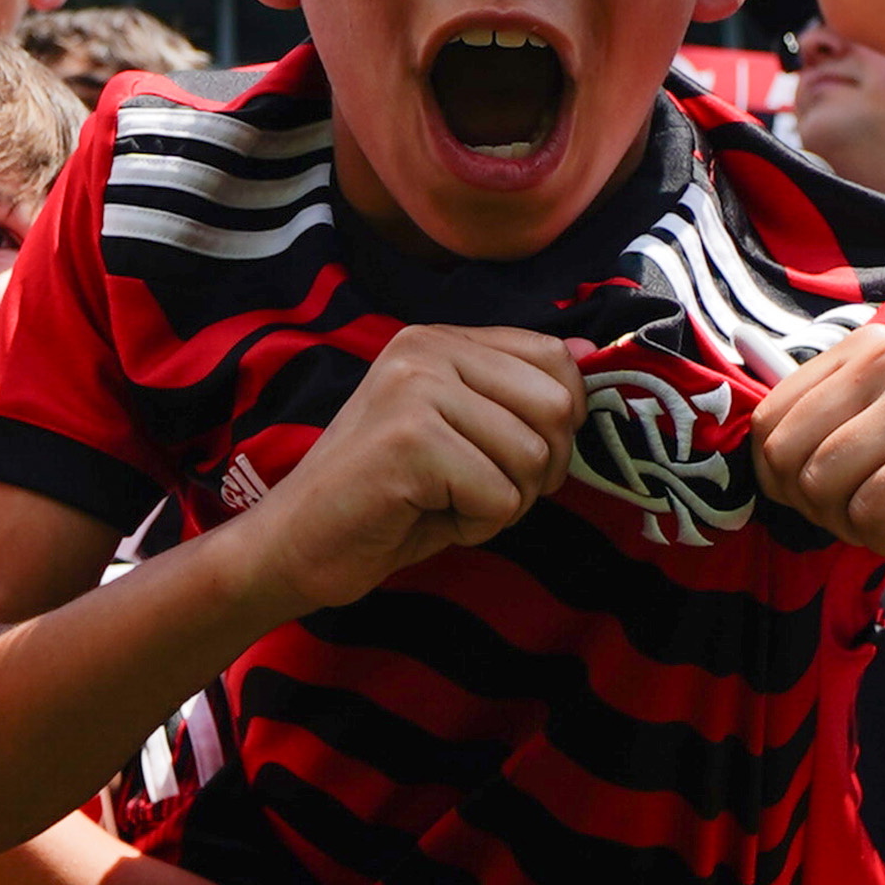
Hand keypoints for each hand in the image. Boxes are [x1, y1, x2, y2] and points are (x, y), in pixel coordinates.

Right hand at [242, 325, 584, 614]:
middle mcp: (425, 350)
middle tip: (481, 489)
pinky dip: (476, 525)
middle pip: (556, 406)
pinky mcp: (409, 443)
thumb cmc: (385, 498)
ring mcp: (414, 391)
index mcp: (438, 340)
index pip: (554, 357)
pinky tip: (427, 517)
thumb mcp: (460, 432)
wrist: (295, 545)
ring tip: (444, 502)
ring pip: (532, 455)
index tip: (512, 456)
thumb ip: (515, 393)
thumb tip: (590, 353)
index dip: (559, 423)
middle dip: (539, 468)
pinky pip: (499, 496)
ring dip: (503, 502)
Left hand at [757, 322, 884, 605]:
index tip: (838, 492)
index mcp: (866, 347)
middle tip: (873, 511)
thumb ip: (810, 432)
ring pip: (823, 484)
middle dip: (819, 507)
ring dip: (857, 526)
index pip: (765, 422)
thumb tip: (744, 449)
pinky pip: (871, 511)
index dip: (784, 482)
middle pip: (785, 455)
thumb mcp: (867, 442)